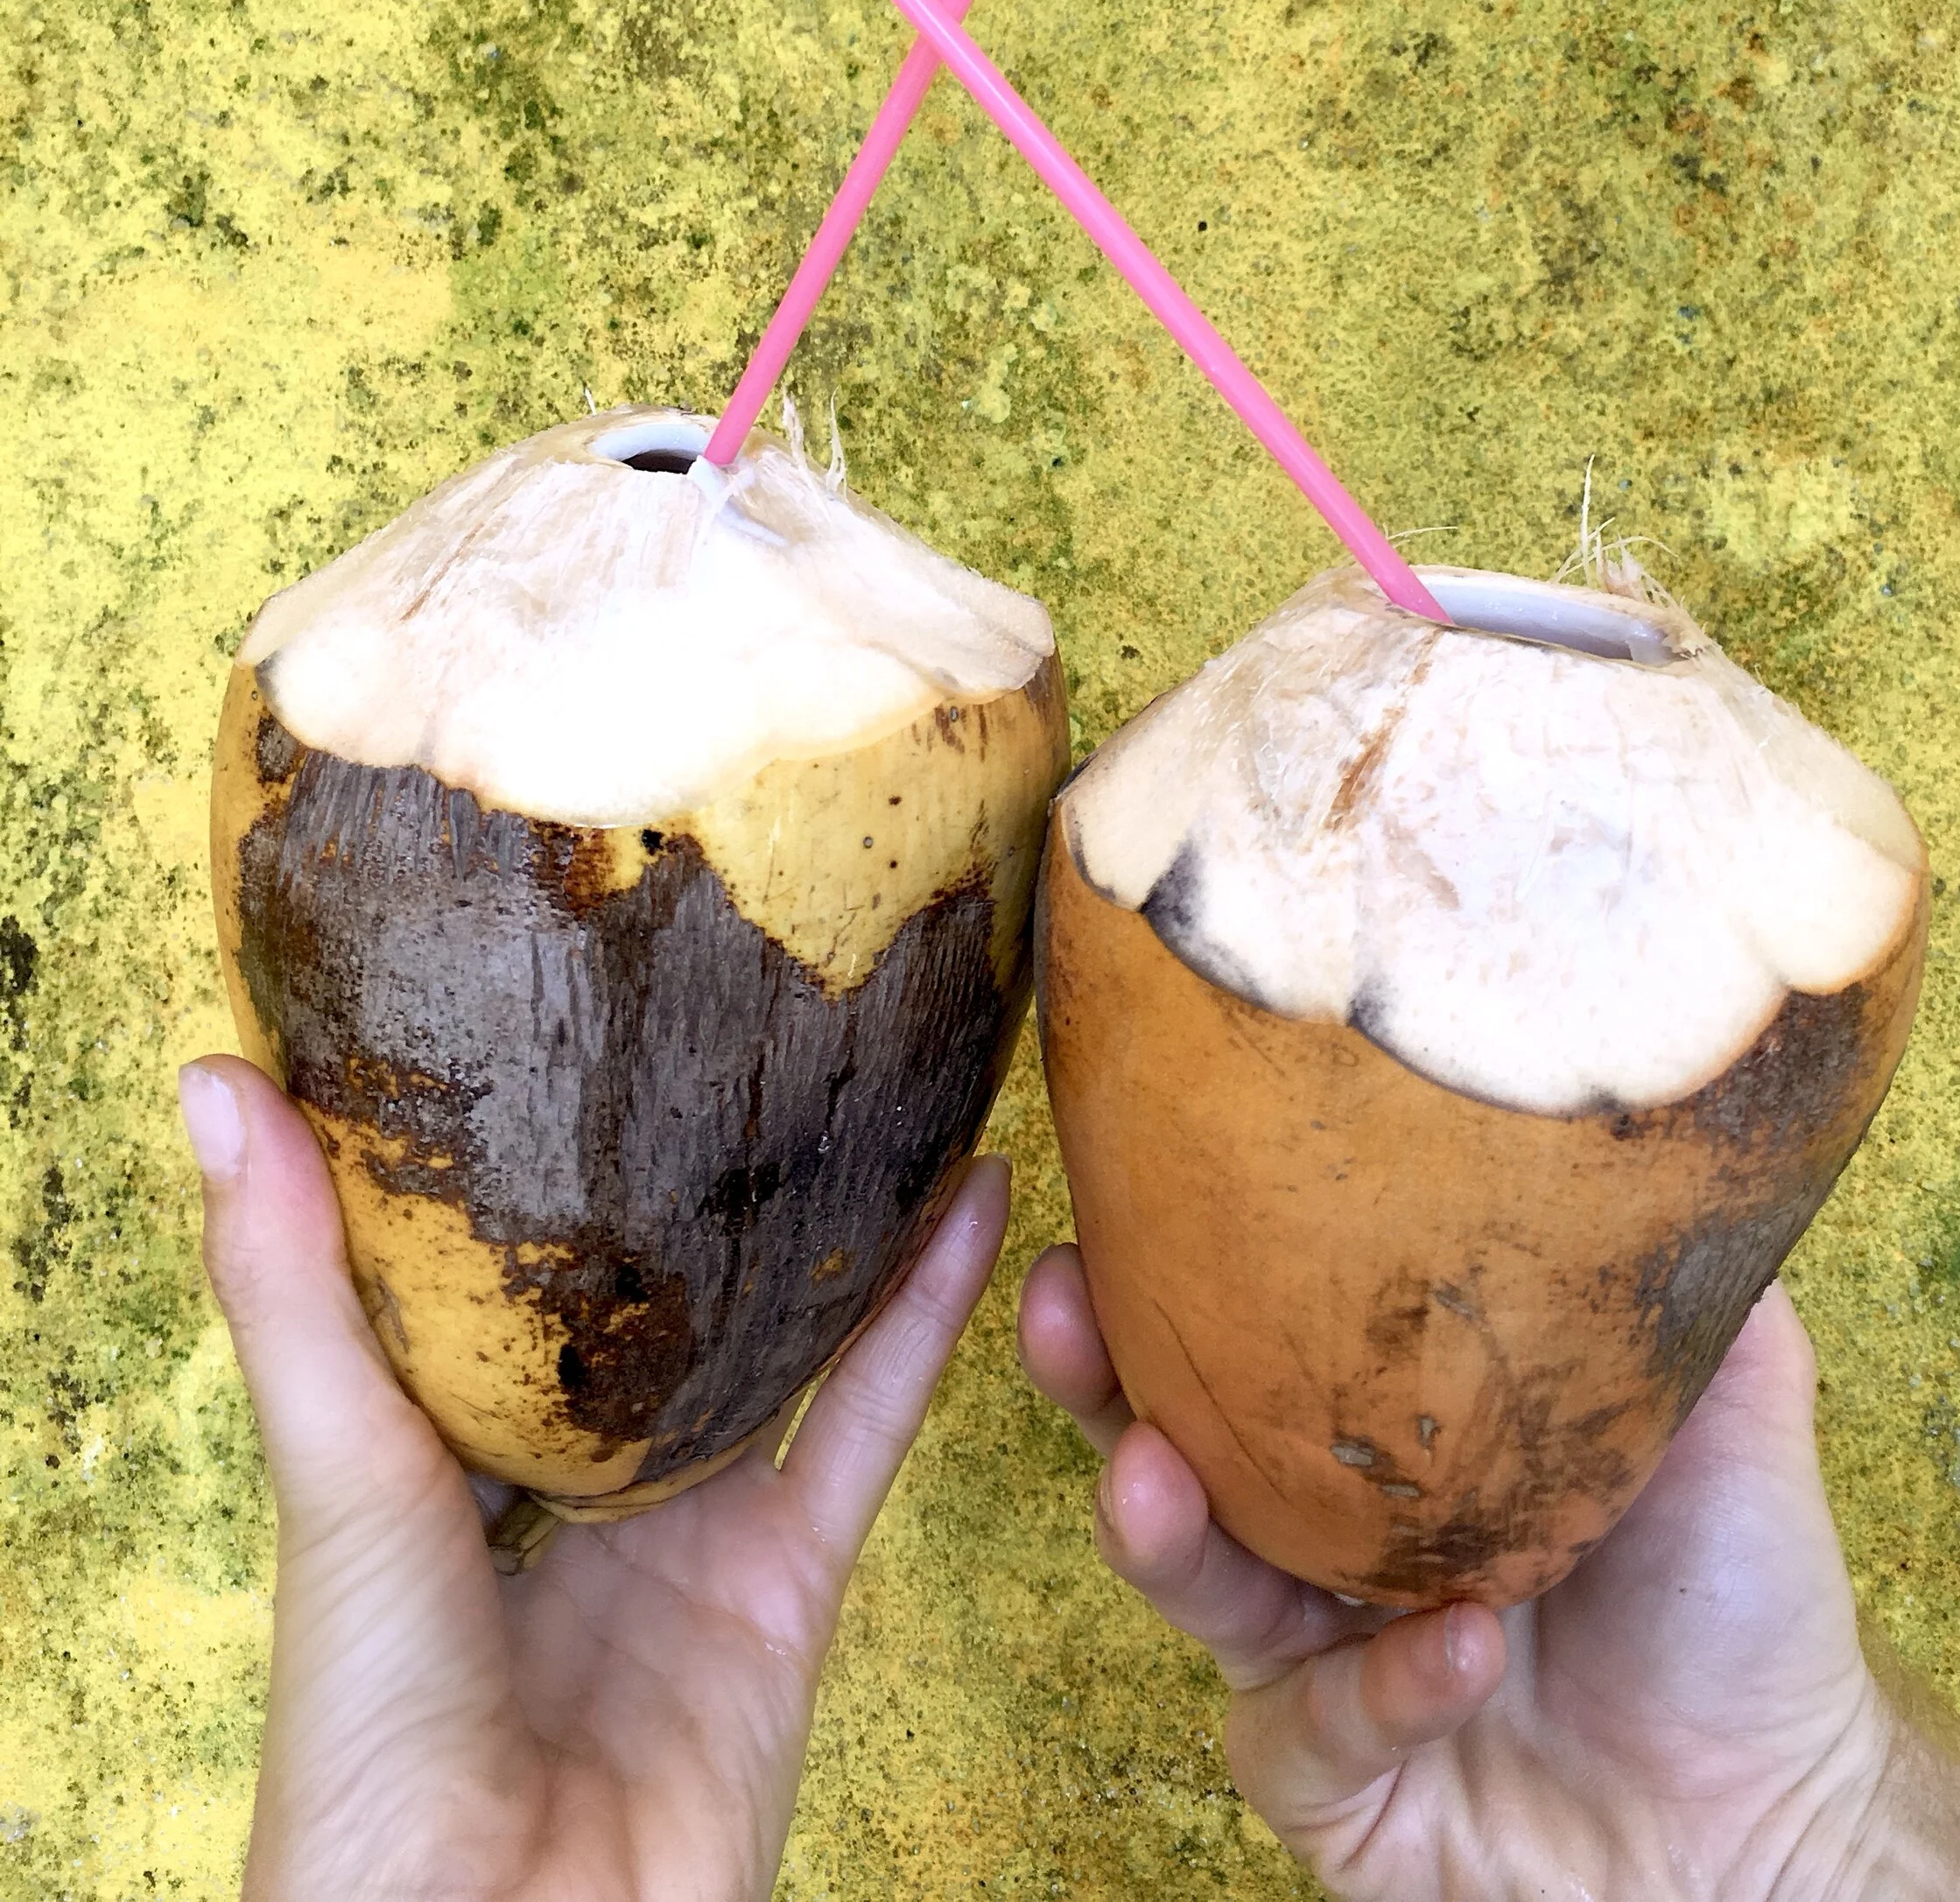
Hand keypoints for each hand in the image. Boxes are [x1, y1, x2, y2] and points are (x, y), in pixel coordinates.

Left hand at [180, 1054, 1009, 1901]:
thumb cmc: (368, 1744)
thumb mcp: (334, 1476)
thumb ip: (294, 1288)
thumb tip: (213, 1078)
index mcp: (443, 1447)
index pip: (496, 1259)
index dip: (530, 1133)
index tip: (563, 984)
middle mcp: (572, 1479)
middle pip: (655, 1290)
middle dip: (699, 1163)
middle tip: (748, 994)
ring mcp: (689, 1530)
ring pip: (779, 1336)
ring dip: (833, 1215)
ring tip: (884, 1064)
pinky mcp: (789, 1583)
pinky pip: (869, 1424)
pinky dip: (927, 1314)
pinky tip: (976, 1199)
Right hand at [1019, 1244, 1887, 1901]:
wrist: (1791, 1815)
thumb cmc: (1747, 1603)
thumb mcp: (1725, 1402)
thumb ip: (1674, 1280)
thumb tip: (1663, 1109)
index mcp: (1392, 1441)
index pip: (1255, 1337)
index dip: (1175, 1268)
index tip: (1117, 1183)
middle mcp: (1334, 1545)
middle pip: (1171, 1442)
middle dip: (1096, 1375)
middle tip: (1061, 1306)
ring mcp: (1323, 1669)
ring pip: (1196, 1586)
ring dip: (1162, 1528)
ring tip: (1153, 1476)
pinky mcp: (1340, 1791)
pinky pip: (1311, 1731)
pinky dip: (1376, 1686)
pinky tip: (1456, 1646)